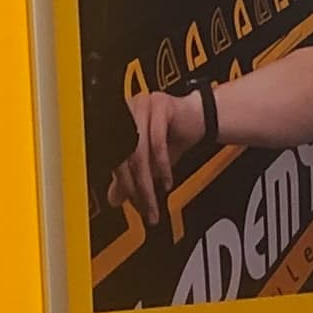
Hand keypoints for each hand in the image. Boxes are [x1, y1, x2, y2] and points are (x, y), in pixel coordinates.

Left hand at [108, 87, 194, 220]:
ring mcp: (142, 106)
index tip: (127, 202)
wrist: (200, 117)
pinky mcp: (160, 106)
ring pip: (139, 151)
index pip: (113, 156)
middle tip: (142, 206)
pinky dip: (162, 165)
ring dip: (147, 181)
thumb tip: (115, 197)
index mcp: (118, 123)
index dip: (120, 181)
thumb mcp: (149, 160)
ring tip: (153, 198)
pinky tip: (166, 180)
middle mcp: (126, 112)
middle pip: (125, 155)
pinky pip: (158, 142)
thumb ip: (130, 176)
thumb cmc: (173, 133)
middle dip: (133, 186)